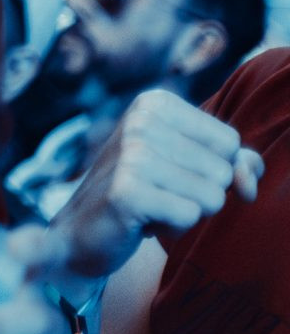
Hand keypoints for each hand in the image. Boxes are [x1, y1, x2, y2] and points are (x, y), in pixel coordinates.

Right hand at [49, 88, 261, 280]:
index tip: (171, 171)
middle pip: (223, 171)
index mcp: (154, 103)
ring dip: (187, 213)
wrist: (84, 229)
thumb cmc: (145, 192)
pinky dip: (172, 227)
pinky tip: (141, 221)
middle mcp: (141, 121)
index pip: (229, 142)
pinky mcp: (127, 192)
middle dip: (199, 194)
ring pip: (212, 197)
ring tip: (150, 206)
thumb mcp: (191, 166)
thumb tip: (248, 182)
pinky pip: (190, 217)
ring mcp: (132, 155)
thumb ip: (236, 163)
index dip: (212, 169)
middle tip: (157, 193)